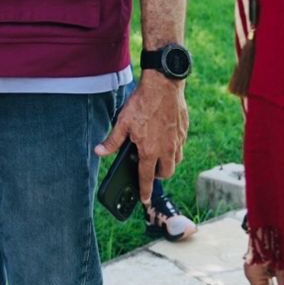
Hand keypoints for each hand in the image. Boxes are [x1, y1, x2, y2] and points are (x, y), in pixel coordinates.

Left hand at [93, 70, 186, 202]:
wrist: (163, 84)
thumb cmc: (142, 102)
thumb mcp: (122, 122)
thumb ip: (112, 140)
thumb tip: (100, 152)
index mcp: (150, 150)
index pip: (147, 178)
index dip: (145, 190)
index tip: (144, 199)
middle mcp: (166, 149)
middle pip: (166, 173)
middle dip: (158, 176)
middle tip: (150, 171)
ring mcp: (177, 140)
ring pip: (176, 161)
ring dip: (168, 163)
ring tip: (158, 156)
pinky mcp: (184, 130)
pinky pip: (180, 146)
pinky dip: (174, 148)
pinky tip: (165, 138)